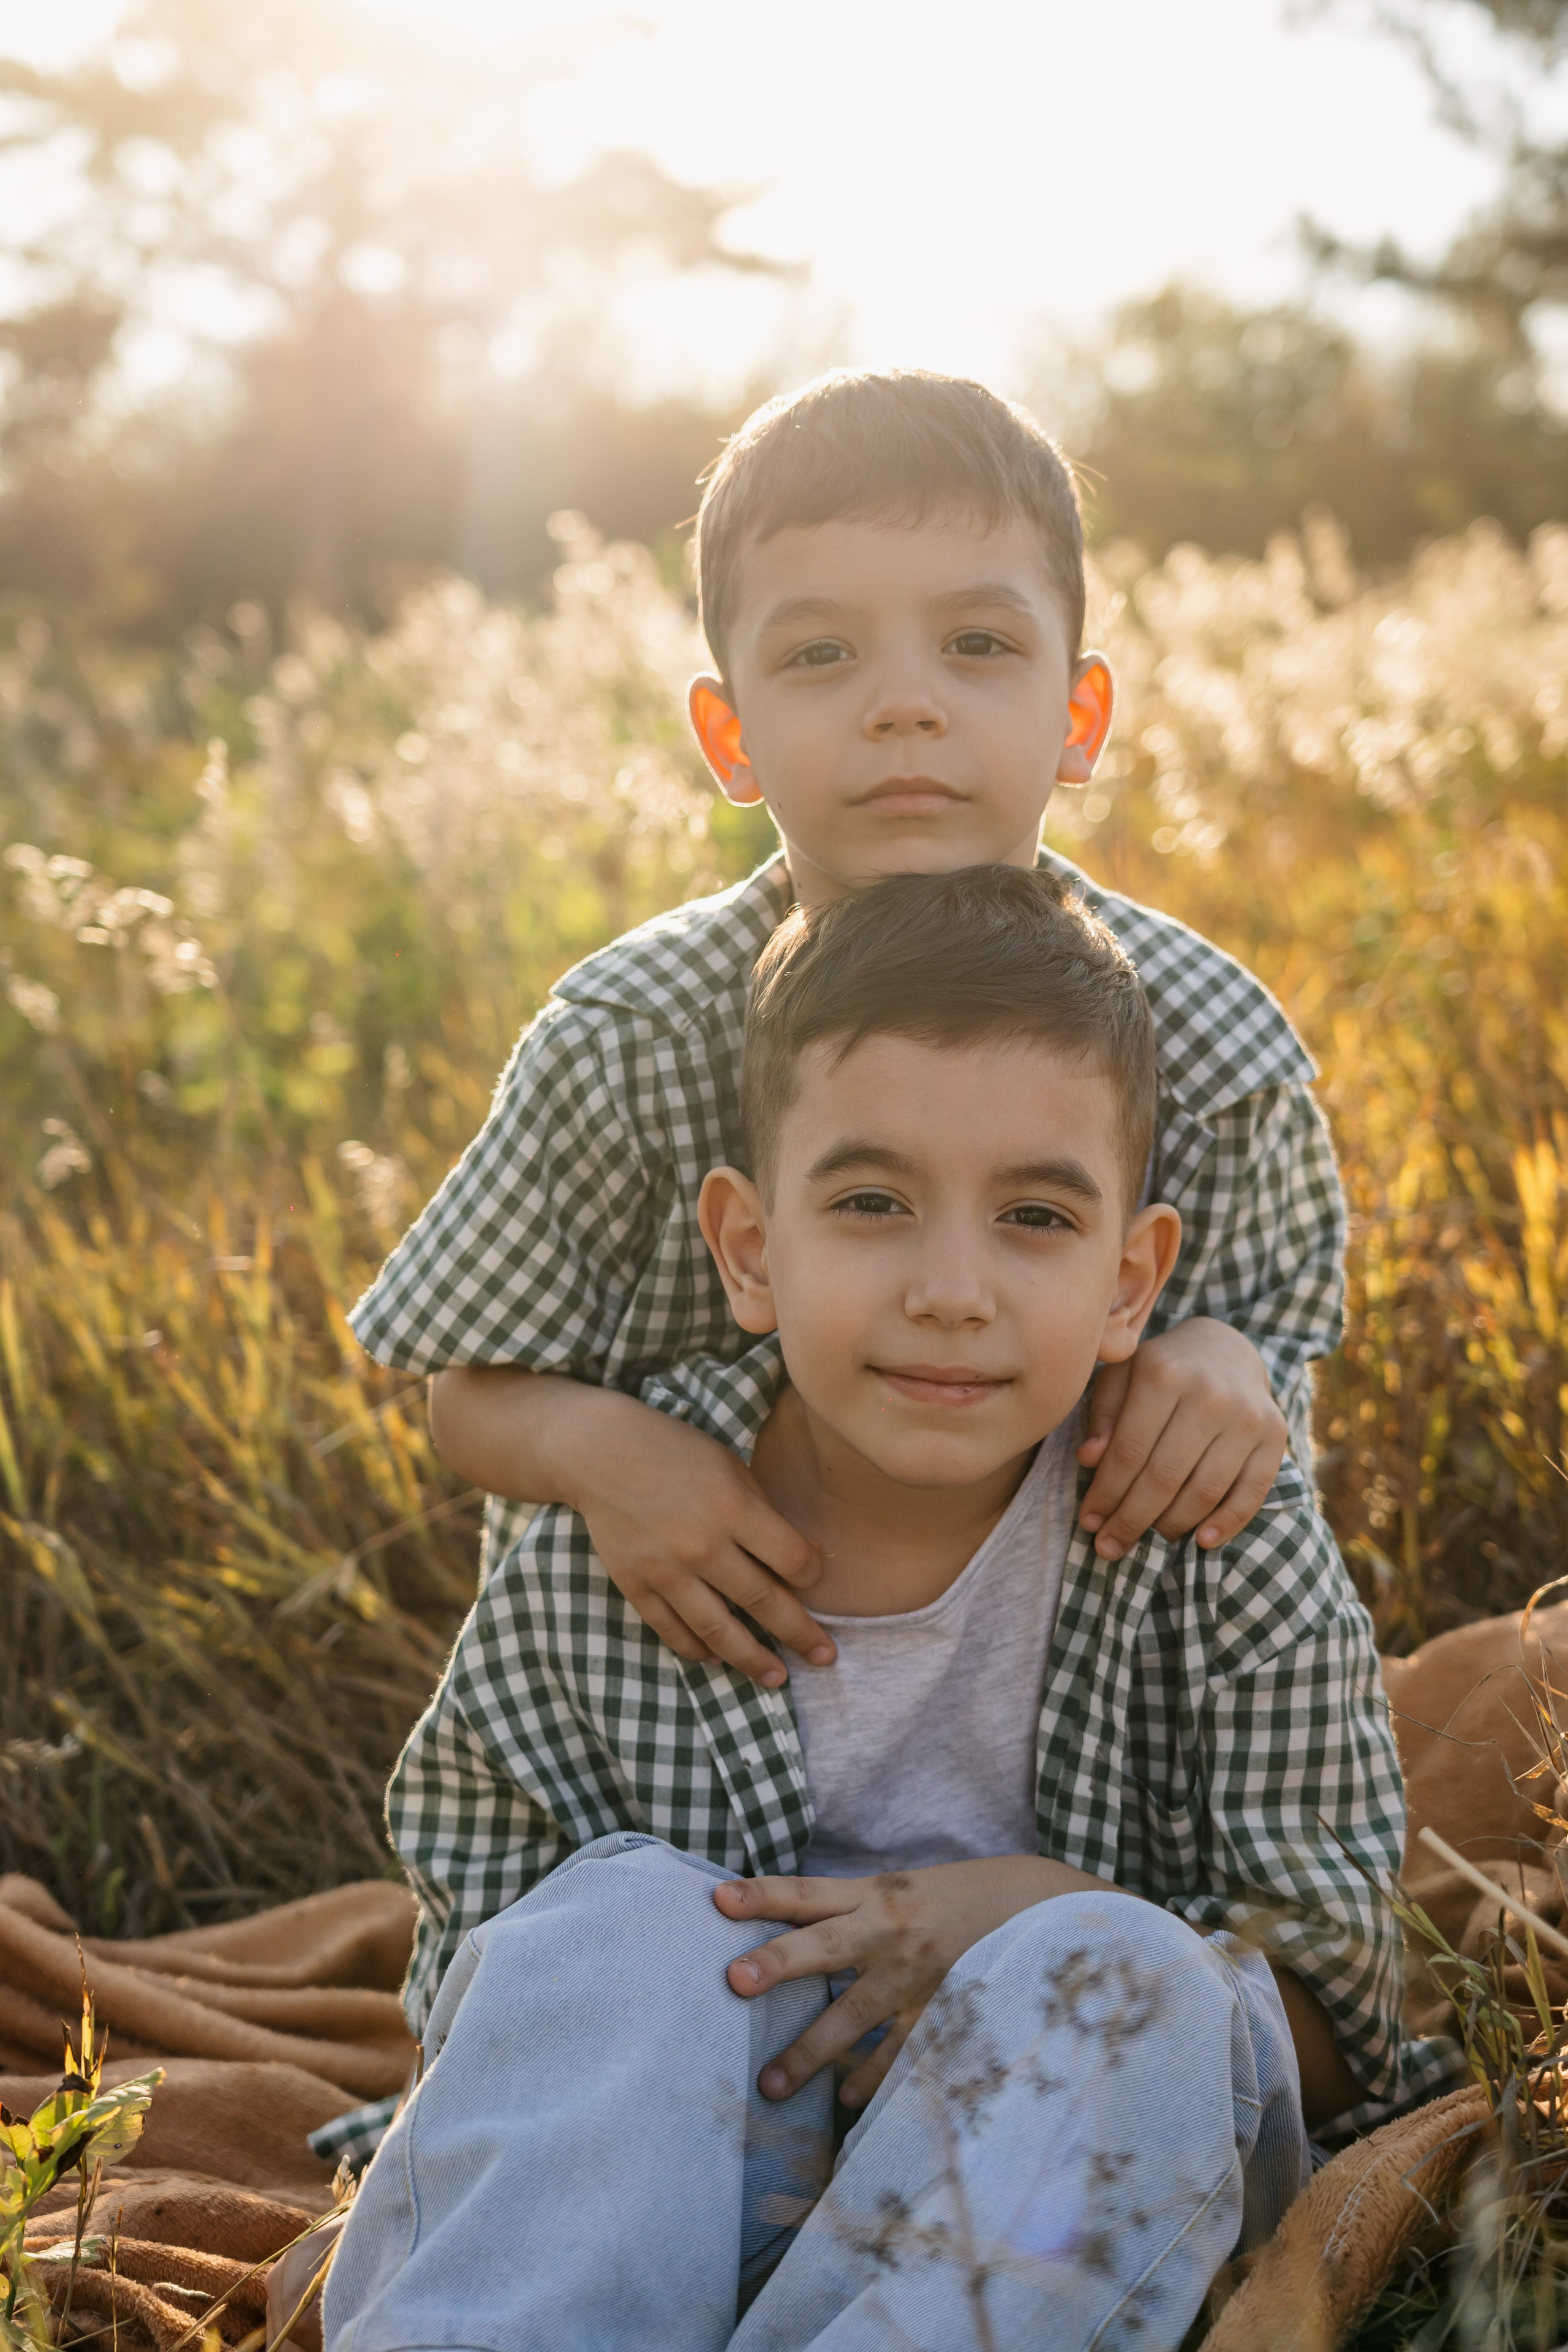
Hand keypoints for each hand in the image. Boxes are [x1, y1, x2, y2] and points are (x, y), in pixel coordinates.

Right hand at [570, 1394, 833, 1685]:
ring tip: (775, 1679)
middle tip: (824, 1658)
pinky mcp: (635, 1585)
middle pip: (763, 1601)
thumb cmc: (676, 1454)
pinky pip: (672, 1630)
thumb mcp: (732, 1469)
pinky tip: (717, 1659)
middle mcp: (701, 1545)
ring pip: (717, 1630)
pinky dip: (697, 1649)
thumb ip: (766, 1514)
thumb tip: (808, 1557)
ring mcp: (666, 1570)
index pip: (791, 1559)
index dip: (812, 1575)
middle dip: (799, 1634)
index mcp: (732, 1508)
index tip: (814, 1580)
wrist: (600, 1453)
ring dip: (752, 1660)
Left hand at [714, 1857, 1111, 2108]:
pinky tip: (848, 2106)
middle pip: (823, 1946)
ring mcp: (917, 1978)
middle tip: (733, 1980)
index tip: (719, 1899)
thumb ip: (855, 1908)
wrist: (1044, 1907)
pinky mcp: (942, 2014)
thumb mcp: (904, 1889)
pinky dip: (874, 2082)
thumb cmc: (962, 1898)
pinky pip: (900, 2055)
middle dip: (778, 1962)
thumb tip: (793, 1929)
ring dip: (811, 2052)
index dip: (763, 1893)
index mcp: (878, 1895)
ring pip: (854, 2015)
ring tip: (771, 2086)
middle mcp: (891, 1932)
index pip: (808, 1891)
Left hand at [1077, 1318, 1287, 1561]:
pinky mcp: (1275, 1434)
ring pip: (1205, 1490)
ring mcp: (1247, 1416)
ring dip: (1172, 1525)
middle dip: (1132, 1519)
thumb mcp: (1122, 1376)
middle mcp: (1209, 1394)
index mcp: (1163, 1375)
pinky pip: (1252, 1492)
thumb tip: (1089, 1459)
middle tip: (1110, 1548)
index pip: (1129, 1451)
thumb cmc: (1162, 1370)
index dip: (1107, 1493)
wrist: (1226, 1348)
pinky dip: (1227, 1522)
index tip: (1089, 1522)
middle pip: (1165, 1477)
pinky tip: (1201, 1541)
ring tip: (1149, 1537)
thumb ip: (1103, 1414)